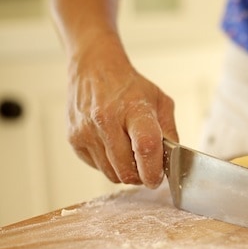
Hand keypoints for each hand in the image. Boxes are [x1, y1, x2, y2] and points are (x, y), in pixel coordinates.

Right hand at [67, 49, 177, 187]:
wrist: (94, 69)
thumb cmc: (130, 87)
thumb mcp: (160, 102)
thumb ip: (169, 132)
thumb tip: (172, 162)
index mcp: (133, 109)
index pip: (146, 147)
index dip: (154, 170)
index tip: (157, 178)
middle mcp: (106, 121)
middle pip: (127, 169)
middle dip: (141, 176)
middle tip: (148, 169)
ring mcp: (87, 131)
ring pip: (112, 174)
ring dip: (126, 172)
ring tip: (131, 155)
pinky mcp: (74, 140)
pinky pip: (98, 168)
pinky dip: (110, 165)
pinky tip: (114, 147)